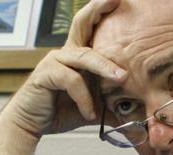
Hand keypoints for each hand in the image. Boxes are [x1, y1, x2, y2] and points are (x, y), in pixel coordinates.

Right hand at [0, 0, 126, 136]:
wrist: (32, 125)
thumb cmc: (62, 111)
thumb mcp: (94, 109)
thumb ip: (113, 109)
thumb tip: (139, 119)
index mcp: (80, 56)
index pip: (92, 27)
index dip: (102, 10)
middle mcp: (67, 53)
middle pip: (83, 24)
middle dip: (98, 9)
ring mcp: (55, 61)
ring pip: (85, 57)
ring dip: (105, 67)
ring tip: (121, 79)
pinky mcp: (45, 74)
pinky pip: (72, 80)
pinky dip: (84, 98)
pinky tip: (89, 113)